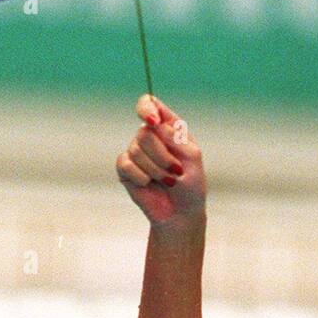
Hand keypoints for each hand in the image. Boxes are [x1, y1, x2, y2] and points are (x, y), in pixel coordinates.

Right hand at [115, 94, 206, 225]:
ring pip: (137, 150)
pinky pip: (126, 165)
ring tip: (168, 181)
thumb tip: (152, 125)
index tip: (153, 122)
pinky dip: (141, 176)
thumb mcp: (192, 158)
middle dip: (162, 155)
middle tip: (176, 171)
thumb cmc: (190, 185)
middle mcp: (150, 137)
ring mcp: (136, 152)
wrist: (180, 213)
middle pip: (144, 133)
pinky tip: (149, 184)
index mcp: (167, 128)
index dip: (146, 108)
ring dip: (156, 170)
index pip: (149, 104)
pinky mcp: (125, 170)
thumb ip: (175, 138)